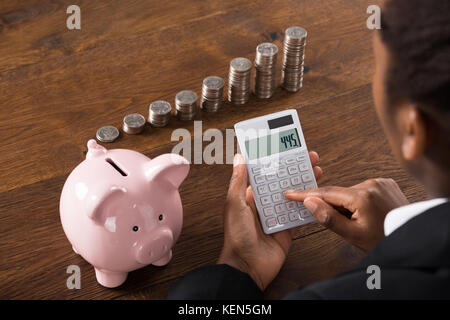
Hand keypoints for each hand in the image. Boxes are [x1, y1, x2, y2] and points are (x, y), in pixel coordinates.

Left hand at [218, 152, 321, 290]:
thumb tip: (239, 158)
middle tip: (309, 157)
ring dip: (305, 184)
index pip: (265, 173)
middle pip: (283, 182)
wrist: (248, 267)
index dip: (277, 161)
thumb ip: (239, 181)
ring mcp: (277, 216)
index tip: (287, 149)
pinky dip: (309, 206)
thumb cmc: (237, 237)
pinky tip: (319, 195)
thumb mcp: (235, 204)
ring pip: (294, 196)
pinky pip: (300, 215)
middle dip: (296, 169)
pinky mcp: (287, 229)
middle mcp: (264, 204)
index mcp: (250, 196)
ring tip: (317, 171)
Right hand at [284, 178, 408, 251]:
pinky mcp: (386, 183)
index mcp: (362, 196)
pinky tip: (367, 213)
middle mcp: (371, 183)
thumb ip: (329, 218)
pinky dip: (358, 200)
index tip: (290, 193)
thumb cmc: (384, 239)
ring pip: (350, 192)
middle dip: (334, 206)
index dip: (305, 194)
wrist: (411, 237)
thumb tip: (309, 201)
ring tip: (360, 222)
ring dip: (347, 204)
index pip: (326, 193)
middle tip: (343, 224)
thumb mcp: (353, 235)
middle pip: (339, 193)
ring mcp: (380, 182)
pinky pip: (363, 190)